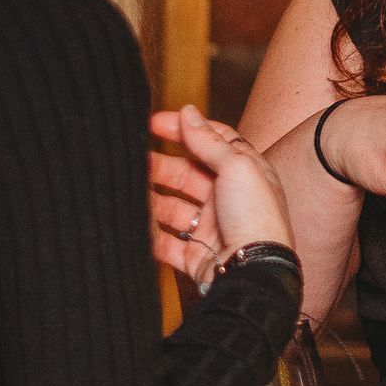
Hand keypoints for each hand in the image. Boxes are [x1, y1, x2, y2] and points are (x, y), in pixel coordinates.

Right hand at [150, 105, 291, 281]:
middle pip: (187, 175)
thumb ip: (209, 141)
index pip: (212, 143)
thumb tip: (189, 113)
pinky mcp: (196, 256)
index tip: (155, 123)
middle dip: (161, 165)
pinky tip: (134, 222)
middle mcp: (228, 199)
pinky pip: (166, 242)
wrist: (253, 273)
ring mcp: (211, 228)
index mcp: (244, 174)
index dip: (185, 130)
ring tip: (129, 188)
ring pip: (172, 208)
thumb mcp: (237, 167)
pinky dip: (149, 234)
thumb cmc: (256, 218)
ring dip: (151, 198)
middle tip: (134, 158)